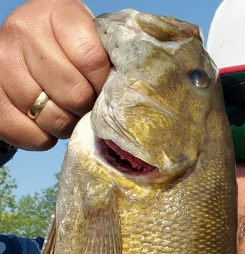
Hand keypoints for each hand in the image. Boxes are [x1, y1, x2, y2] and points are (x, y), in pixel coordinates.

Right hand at [0, 0, 110, 150]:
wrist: (25, 52)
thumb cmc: (69, 49)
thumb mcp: (89, 40)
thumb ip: (105, 61)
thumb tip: (122, 97)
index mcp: (56, 13)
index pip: (93, 61)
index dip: (103, 85)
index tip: (102, 88)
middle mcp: (24, 31)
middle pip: (74, 94)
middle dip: (86, 108)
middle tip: (84, 104)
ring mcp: (3, 62)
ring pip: (53, 117)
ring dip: (66, 125)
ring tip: (66, 113)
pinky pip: (30, 134)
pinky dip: (44, 138)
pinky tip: (46, 124)